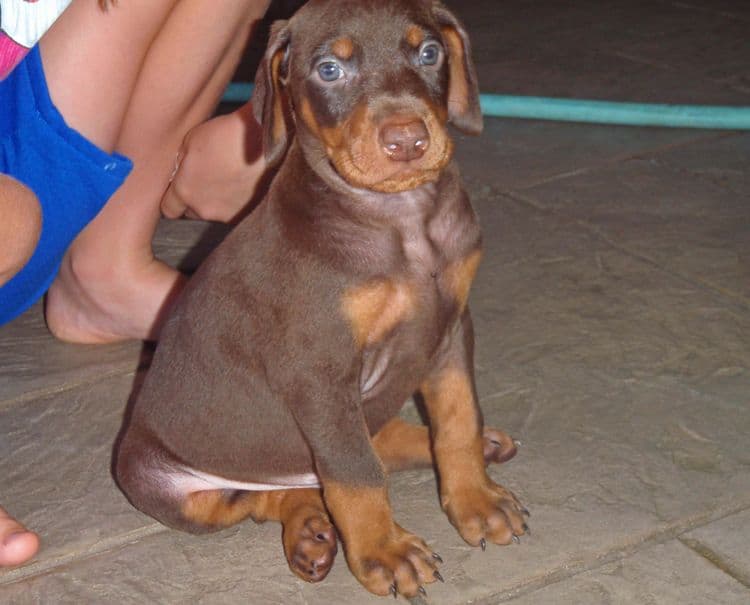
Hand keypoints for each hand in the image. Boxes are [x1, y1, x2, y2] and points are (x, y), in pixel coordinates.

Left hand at [161, 103, 265, 222]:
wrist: (266, 142)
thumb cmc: (230, 136)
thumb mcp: (192, 139)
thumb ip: (182, 162)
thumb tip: (181, 171)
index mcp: (185, 190)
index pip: (169, 209)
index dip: (173, 198)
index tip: (179, 188)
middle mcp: (205, 208)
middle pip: (193, 212)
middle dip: (196, 198)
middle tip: (207, 178)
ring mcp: (228, 215)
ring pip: (215, 212)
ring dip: (218, 199)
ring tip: (230, 177)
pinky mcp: (248, 215)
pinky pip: (235, 211)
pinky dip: (237, 200)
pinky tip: (243, 182)